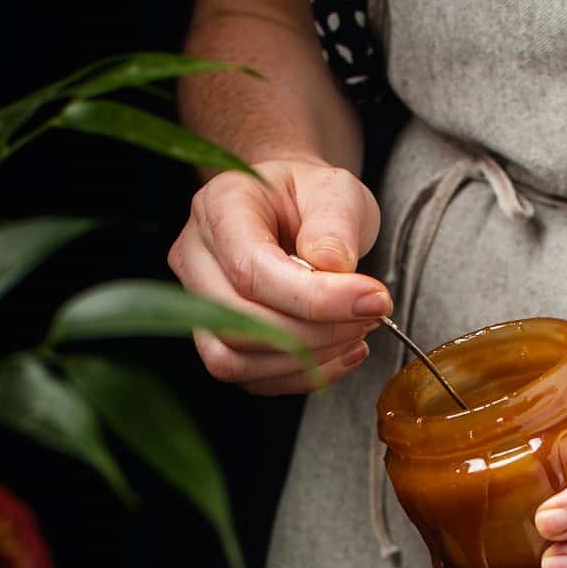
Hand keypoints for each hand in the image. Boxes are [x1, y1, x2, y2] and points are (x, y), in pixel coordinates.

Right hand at [167, 157, 389, 394]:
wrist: (293, 209)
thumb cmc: (309, 197)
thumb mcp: (336, 189)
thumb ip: (335, 225)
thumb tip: (333, 269)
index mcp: (219, 207)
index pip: (251, 270)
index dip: (315, 299)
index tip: (371, 301)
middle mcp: (195, 256)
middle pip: (238, 322)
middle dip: (315, 333)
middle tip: (369, 318)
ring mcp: (198, 302)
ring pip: (236, 359)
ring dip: (306, 361)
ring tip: (355, 335)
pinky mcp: (216, 338)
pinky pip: (249, 378)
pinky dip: (300, 376)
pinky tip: (338, 354)